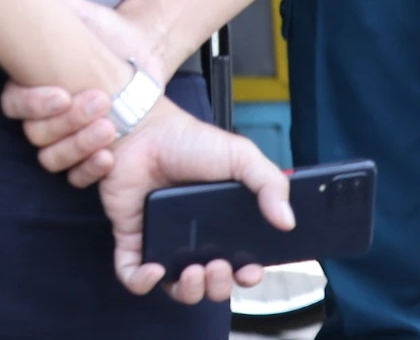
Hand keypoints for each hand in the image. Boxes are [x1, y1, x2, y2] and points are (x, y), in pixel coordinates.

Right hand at [0, 0, 175, 178]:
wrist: (146, 50)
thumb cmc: (110, 32)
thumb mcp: (81, 14)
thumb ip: (53, 2)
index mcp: (34, 83)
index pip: (13, 104)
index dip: (32, 104)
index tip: (61, 93)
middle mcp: (45, 115)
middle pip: (35, 133)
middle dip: (66, 121)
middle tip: (100, 101)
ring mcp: (66, 139)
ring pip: (52, 156)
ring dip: (79, 143)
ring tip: (110, 126)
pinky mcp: (89, 160)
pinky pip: (76, 178)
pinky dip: (91, 169)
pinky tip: (110, 154)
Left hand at [98, 98, 291, 301]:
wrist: (143, 128)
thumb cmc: (189, 141)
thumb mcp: (241, 157)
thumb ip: (270, 183)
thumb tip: (287, 221)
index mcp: (223, 225)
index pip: (240, 265)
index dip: (247, 277)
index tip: (249, 271)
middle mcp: (194, 238)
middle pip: (212, 284)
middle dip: (219, 287)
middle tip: (218, 265)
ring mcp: (162, 239)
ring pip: (177, 287)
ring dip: (189, 291)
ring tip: (194, 271)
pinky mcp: (131, 237)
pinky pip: (132, 275)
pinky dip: (141, 282)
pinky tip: (154, 270)